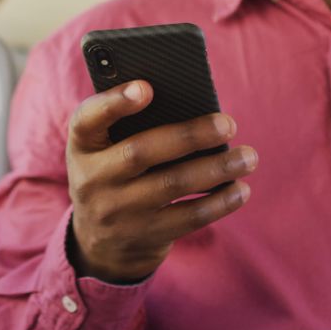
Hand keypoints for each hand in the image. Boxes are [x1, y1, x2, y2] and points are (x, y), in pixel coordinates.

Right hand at [66, 80, 256, 282]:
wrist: (100, 242)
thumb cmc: (114, 174)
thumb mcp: (105, 150)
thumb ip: (132, 126)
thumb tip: (196, 108)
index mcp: (82, 145)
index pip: (87, 119)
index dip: (114, 103)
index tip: (146, 87)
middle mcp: (92, 179)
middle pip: (141, 151)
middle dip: (190, 136)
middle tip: (228, 124)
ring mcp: (118, 212)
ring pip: (172, 184)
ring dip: (217, 169)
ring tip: (248, 157)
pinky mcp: (145, 235)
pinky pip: (188, 218)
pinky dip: (220, 202)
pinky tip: (240, 189)